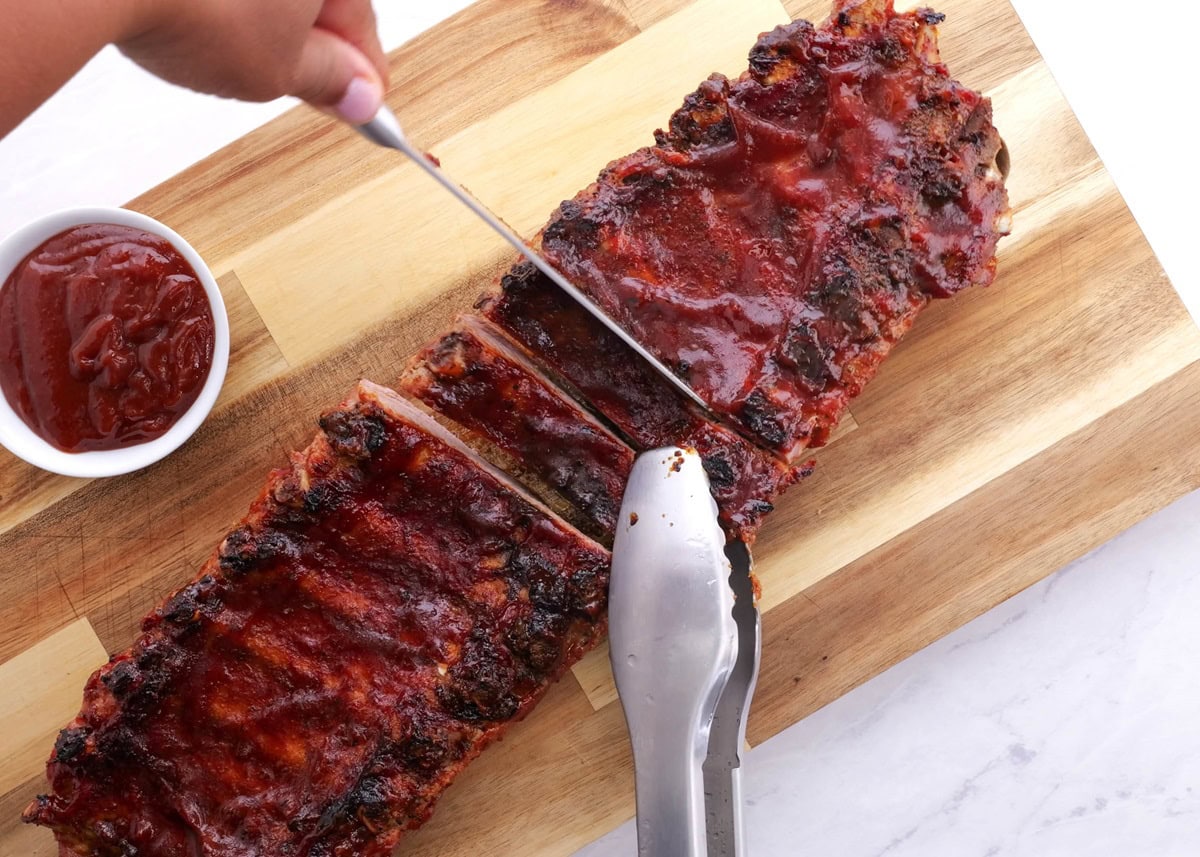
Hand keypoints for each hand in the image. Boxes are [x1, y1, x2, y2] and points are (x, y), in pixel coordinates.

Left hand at [118, 0, 389, 123]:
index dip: (363, 77)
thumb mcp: (278, 69)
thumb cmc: (199, 7)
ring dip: (271, 21)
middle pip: (322, 2)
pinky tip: (209, 20)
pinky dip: (229, 2)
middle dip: (317, 45)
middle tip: (303, 87)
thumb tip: (358, 91)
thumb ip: (327, 79)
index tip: (359, 107)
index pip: (363, 28)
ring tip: (240, 55)